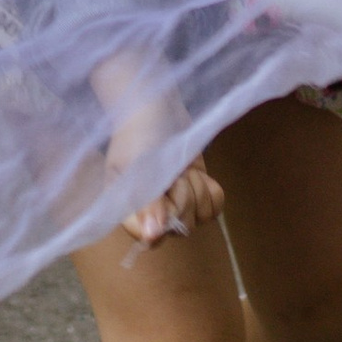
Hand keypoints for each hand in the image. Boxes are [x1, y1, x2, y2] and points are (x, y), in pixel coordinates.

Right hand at [93, 48, 222, 244]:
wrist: (155, 103)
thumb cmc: (139, 132)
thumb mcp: (139, 165)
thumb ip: (147, 202)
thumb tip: (152, 238)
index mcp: (128, 209)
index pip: (149, 238)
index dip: (165, 218)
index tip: (166, 191)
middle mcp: (151, 213)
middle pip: (181, 229)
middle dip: (184, 194)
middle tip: (174, 169)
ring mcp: (175, 203)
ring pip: (199, 219)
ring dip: (198, 189)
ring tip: (182, 167)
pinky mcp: (194, 192)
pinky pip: (213, 209)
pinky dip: (212, 191)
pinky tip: (200, 174)